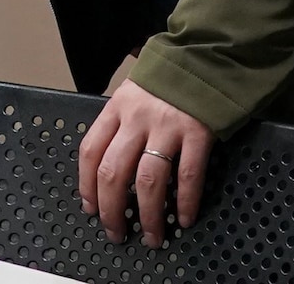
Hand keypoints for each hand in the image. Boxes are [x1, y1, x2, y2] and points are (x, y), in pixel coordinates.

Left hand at [78, 78, 211, 247]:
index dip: (87, 185)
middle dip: (112, 210)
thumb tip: (106, 166)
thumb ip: (119, 122)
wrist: (206, 57)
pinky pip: (188, 175)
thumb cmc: (167, 80)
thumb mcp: (133, 92)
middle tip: (116, 232)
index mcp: (117, 108)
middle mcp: (137, 118)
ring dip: (148, 215)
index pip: (91, 151)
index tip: (91, 209)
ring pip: (148, 180)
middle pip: (114, 171)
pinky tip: (184, 218)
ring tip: (152, 236)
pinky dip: (186, 201)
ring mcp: (168, 126)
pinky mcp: (197, 132)